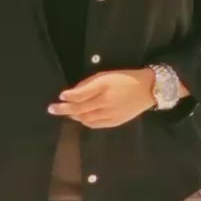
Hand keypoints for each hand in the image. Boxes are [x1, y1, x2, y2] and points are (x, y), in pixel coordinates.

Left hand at [48, 68, 187, 128]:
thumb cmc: (125, 78)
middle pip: (80, 108)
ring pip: (86, 118)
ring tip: (65, 112)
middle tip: (52, 109)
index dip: (69, 96)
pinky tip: (80, 118)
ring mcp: (111, 114)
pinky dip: (85, 122)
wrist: (148, 89)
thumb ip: (89, 83)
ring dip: (74, 116)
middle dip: (64, 109)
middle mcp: (106, 102)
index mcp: (104, 86)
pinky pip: (95, 124)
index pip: (81, 94)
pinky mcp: (115, 122)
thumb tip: (73, 92)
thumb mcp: (107, 75)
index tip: (59, 96)